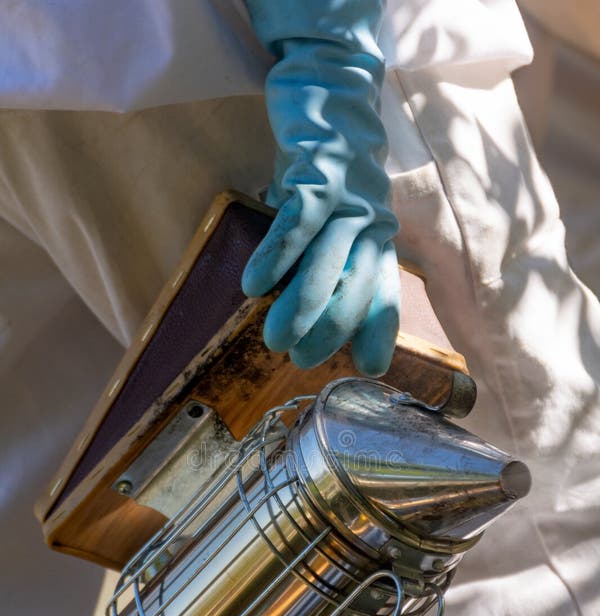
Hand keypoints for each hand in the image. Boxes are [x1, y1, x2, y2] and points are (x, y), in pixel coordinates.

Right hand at [243, 0, 400, 376]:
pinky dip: (276, 256)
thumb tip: (299, 301)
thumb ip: (327, 251)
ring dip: (302, 308)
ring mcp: (348, 198)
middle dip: (329, 332)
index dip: (379, 332)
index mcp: (377, 235)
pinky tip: (254, 286)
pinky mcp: (319, 172)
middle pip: (355, 289)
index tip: (372, 370)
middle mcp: (371, 221)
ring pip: (328, 265)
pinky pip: (299, 222)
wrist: (332, 85)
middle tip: (300, 359)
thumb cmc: (327, 161)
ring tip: (276, 341)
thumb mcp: (337, 211)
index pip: (384, 293)